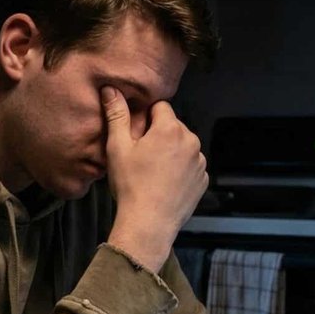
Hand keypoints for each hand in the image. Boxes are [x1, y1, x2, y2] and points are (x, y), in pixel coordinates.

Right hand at [101, 86, 207, 271]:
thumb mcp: (117, 148)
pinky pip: (190, 166)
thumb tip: (111, 89)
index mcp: (170, 128)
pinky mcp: (203, 180)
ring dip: (171, 152)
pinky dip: (180, 170)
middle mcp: (190, 141)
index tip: (136, 135)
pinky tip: (164, 183)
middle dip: (158, 135)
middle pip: (172, 126)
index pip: (160, 107)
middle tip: (141, 156)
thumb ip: (116, 115)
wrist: (148, 224)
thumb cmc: (131, 186)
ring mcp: (199, 162)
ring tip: (152, 172)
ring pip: (183, 146)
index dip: (145, 118)